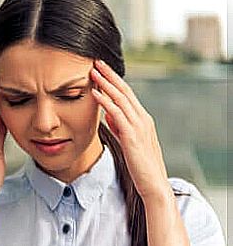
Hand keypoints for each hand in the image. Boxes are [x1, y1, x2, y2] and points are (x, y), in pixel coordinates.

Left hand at [90, 60, 170, 200]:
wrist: (153, 184)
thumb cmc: (140, 165)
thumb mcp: (128, 141)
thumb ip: (120, 126)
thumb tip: (108, 113)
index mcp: (142, 119)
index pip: (127, 94)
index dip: (114, 81)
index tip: (102, 70)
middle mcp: (143, 119)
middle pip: (125, 91)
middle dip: (110, 75)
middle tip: (96, 61)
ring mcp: (139, 126)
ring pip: (121, 99)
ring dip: (106, 83)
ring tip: (93, 71)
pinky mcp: (132, 136)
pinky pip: (117, 114)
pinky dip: (105, 102)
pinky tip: (95, 93)